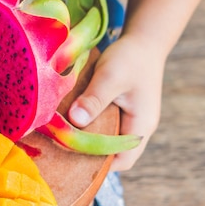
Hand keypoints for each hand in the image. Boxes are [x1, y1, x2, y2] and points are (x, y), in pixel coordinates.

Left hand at [67, 34, 164, 170]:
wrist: (144, 39)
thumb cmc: (131, 57)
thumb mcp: (110, 76)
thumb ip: (94, 98)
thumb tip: (74, 120)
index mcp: (141, 126)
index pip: (123, 160)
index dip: (99, 165)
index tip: (71, 160)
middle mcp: (137, 127)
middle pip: (113, 154)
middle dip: (89, 155)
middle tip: (60, 149)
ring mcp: (130, 119)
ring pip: (107, 140)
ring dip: (87, 139)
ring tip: (62, 136)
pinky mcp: (120, 110)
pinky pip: (104, 126)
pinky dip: (88, 126)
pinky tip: (69, 120)